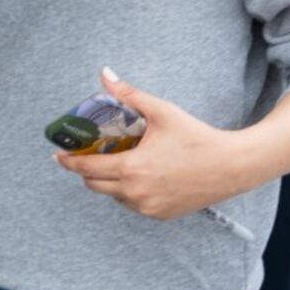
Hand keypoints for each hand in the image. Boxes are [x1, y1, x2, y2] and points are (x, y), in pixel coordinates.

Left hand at [52, 68, 252, 221]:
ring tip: (119, 161)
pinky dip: (129, 191)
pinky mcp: (160, 215)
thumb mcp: (161, 112)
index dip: (69, 161)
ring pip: (114, 196)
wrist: (231, 166)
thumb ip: (129, 94)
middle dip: (87, 171)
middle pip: (95, 185)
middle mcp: (136, 193)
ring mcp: (148, 208)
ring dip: (109, 181)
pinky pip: (133, 204)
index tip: (58, 155)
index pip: (87, 169)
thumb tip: (105, 74)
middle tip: (87, 156)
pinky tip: (140, 174)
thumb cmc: (196, 137)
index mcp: (132, 168)